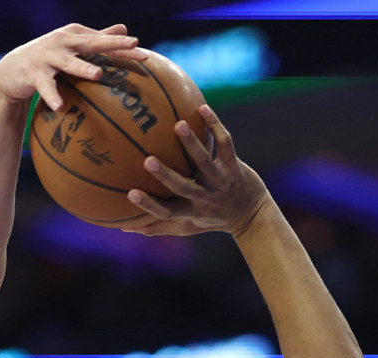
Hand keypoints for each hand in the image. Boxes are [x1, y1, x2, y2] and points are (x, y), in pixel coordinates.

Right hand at [0, 24, 146, 111]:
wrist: (12, 70)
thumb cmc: (49, 58)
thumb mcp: (72, 46)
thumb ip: (98, 37)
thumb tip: (125, 29)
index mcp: (74, 35)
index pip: (103, 41)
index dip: (124, 46)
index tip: (145, 54)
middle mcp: (62, 42)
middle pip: (91, 43)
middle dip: (112, 44)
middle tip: (132, 46)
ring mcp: (47, 56)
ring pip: (68, 63)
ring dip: (83, 68)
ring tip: (98, 75)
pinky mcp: (33, 73)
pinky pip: (45, 87)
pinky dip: (52, 96)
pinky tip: (60, 107)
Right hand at [122, 105, 270, 236]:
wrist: (252, 214)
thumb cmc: (213, 219)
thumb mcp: (187, 227)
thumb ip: (158, 227)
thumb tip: (125, 228)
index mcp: (191, 211)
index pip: (167, 211)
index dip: (150, 205)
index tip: (130, 194)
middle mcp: (205, 198)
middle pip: (183, 187)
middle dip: (166, 175)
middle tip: (148, 160)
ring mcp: (221, 181)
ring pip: (205, 162)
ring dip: (191, 144)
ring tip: (178, 125)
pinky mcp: (234, 167)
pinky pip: (225, 144)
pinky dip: (215, 126)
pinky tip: (203, 108)